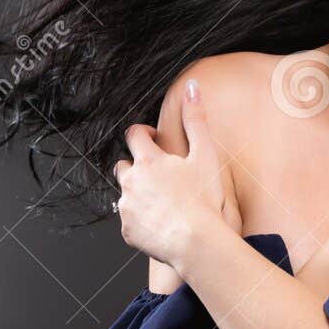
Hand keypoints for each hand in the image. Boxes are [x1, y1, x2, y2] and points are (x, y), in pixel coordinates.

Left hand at [114, 80, 239, 266]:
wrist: (195, 242)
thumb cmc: (203, 198)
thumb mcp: (204, 154)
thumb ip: (196, 119)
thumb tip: (191, 87)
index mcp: (148, 160)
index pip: (134, 135)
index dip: (143, 133)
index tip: (153, 137)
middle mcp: (130, 181)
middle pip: (123, 165)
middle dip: (137, 165)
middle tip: (161, 174)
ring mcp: (126, 208)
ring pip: (126, 194)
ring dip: (139, 193)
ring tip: (164, 202)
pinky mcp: (127, 231)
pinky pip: (130, 220)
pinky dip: (142, 219)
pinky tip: (161, 223)